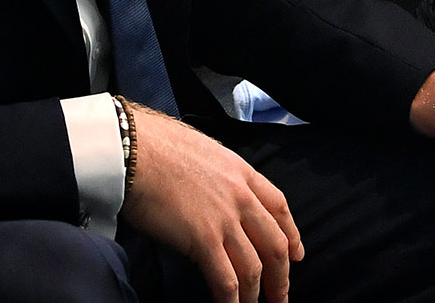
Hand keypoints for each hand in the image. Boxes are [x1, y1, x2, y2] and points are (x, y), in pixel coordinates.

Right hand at [121, 107, 303, 302]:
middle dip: (281, 276)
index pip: (279, 207)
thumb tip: (216, 192)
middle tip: (280, 296)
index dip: (292, 234)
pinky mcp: (204, 240)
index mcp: (243, 171)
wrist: (136, 149)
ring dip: (256, 295)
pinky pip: (227, 281)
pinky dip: (231, 301)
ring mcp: (225, 219)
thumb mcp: (206, 152)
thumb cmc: (160, 147)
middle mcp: (241, 196)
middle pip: (275, 243)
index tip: (297, 254)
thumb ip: (220, 175)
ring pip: (254, 267)